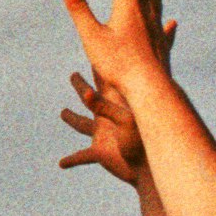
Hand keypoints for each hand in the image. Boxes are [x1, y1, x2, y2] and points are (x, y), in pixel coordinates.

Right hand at [57, 64, 149, 187]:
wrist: (153, 167)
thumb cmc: (146, 142)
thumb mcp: (125, 121)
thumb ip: (105, 108)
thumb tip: (86, 93)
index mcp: (114, 105)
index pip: (103, 80)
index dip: (98, 66)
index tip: (94, 48)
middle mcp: (107, 117)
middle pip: (89, 99)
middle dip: (82, 87)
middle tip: (73, 75)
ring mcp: (103, 134)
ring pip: (83, 125)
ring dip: (73, 119)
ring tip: (63, 113)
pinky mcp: (100, 152)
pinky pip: (81, 157)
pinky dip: (72, 160)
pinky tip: (62, 163)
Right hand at [58, 0, 177, 100]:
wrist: (149, 88)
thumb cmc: (118, 65)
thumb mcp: (92, 36)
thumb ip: (80, 9)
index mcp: (128, 4)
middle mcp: (145, 9)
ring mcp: (156, 26)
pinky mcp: (161, 43)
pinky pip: (163, 25)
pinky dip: (165, 18)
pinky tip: (172, 22)